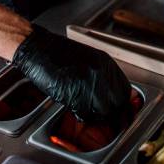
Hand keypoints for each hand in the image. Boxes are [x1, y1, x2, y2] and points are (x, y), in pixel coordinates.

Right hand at [12, 25, 131, 122]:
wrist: (39, 49)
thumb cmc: (59, 53)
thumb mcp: (89, 59)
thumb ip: (103, 76)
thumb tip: (110, 94)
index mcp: (107, 64)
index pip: (125, 91)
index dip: (120, 103)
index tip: (116, 109)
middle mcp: (102, 74)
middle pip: (117, 104)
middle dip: (110, 112)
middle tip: (100, 114)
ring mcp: (89, 85)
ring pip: (103, 112)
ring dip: (94, 115)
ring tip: (84, 108)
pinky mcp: (75, 95)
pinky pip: (84, 114)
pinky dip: (80, 114)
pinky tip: (73, 106)